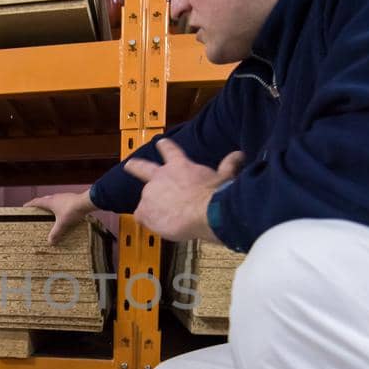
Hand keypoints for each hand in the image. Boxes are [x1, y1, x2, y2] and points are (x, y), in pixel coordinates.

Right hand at [24, 190, 95, 244]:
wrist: (86, 202)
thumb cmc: (72, 211)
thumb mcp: (62, 224)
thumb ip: (56, 232)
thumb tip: (50, 242)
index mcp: (50, 202)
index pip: (37, 202)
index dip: (30, 204)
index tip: (24, 207)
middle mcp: (56, 198)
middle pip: (44, 200)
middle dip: (39, 204)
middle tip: (36, 209)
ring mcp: (64, 196)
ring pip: (53, 199)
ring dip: (50, 204)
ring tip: (49, 211)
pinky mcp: (71, 198)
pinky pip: (61, 201)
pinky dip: (58, 205)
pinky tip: (62, 211)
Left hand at [122, 140, 242, 241]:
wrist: (203, 212)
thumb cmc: (214, 194)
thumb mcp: (223, 177)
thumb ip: (228, 166)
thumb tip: (239, 155)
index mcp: (179, 166)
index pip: (170, 151)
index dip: (164, 146)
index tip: (160, 142)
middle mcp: (160, 177)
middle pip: (143, 168)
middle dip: (135, 166)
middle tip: (130, 165)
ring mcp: (150, 193)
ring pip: (145, 200)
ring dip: (152, 207)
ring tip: (164, 217)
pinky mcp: (144, 210)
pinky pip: (141, 217)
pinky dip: (148, 221)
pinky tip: (158, 225)